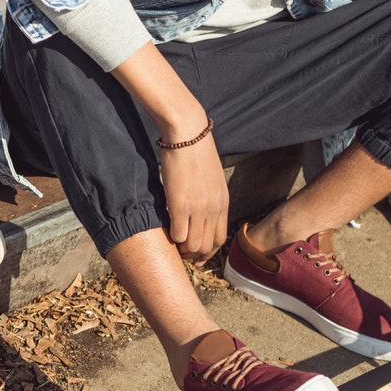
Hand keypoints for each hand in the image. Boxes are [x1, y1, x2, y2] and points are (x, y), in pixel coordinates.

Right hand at [160, 126, 229, 260]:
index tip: (196, 256)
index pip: (219, 239)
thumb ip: (209, 197)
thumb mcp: (211, 179)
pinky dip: (173, 239)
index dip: (207, 252)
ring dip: (182, 249)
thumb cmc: (195, 152)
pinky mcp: (179, 205)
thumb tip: (200, 210)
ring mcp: (198, 209)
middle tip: (181, 251)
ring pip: (193, 245)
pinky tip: (167, 231)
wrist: (188, 134)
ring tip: (174, 243)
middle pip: (207, 246)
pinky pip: (178, 235)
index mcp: (222, 203)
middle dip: (194, 254)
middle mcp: (213, 209)